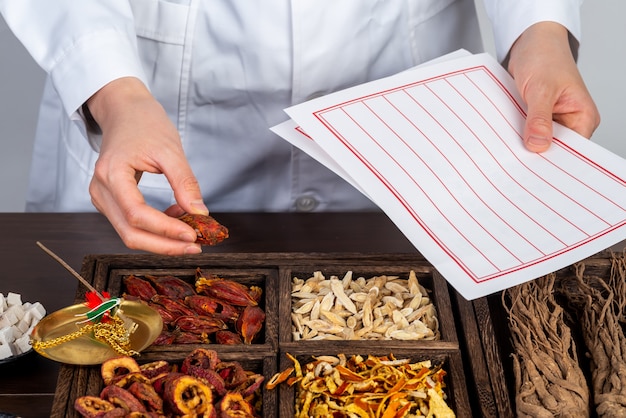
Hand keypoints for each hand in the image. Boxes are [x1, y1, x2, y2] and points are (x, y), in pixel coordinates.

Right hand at [86, 77, 207, 254]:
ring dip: (162, 239)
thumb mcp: (171, 150)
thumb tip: (200, 213)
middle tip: (195, 245)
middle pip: (130, 233)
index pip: (136, 214)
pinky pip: (131, 224)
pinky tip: (177, 217)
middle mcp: (100, 190)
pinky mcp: (110, 202)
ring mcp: (102, 198)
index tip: (193, 235)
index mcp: (111, 174)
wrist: (125, 111)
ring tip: (191, 229)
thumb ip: (185, 182)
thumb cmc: (145, 123)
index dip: (165, 230)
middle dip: (165, 244)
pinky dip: (155, 228)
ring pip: (129, 233)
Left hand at [507, 22, 599, 152]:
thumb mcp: (542, 88)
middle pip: (553, 149)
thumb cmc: (545, 56)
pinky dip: (516, 134)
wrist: (531, 42)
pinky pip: (526, 132)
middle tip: (514, 163)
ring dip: (522, 143)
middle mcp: (570, 122)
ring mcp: (552, 121)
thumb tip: (538, 145)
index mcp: (583, 117)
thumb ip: (540, 118)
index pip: (572, 151)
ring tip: (506, 151)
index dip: (553, 160)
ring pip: (537, 141)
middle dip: (535, 153)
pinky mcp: (536, 118)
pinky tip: (504, 139)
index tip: (532, 169)